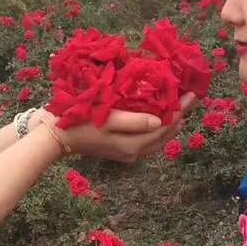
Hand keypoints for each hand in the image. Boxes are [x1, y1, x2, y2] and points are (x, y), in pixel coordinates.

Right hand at [43, 93, 195, 164]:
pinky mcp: (119, 148)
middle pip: (165, 136)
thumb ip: (135, 121)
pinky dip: (157, 128)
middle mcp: (133, 152)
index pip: (165, 128)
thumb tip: (161, 121)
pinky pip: (147, 140)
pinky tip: (159, 116)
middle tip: (191, 97)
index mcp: (132, 145)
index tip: (192, 93)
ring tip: (180, 105)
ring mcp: (126, 152)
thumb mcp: (107, 119)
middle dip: (180, 116)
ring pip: (157, 139)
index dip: (180, 110)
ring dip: (170, 123)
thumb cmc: (79, 122)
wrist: (55, 138)